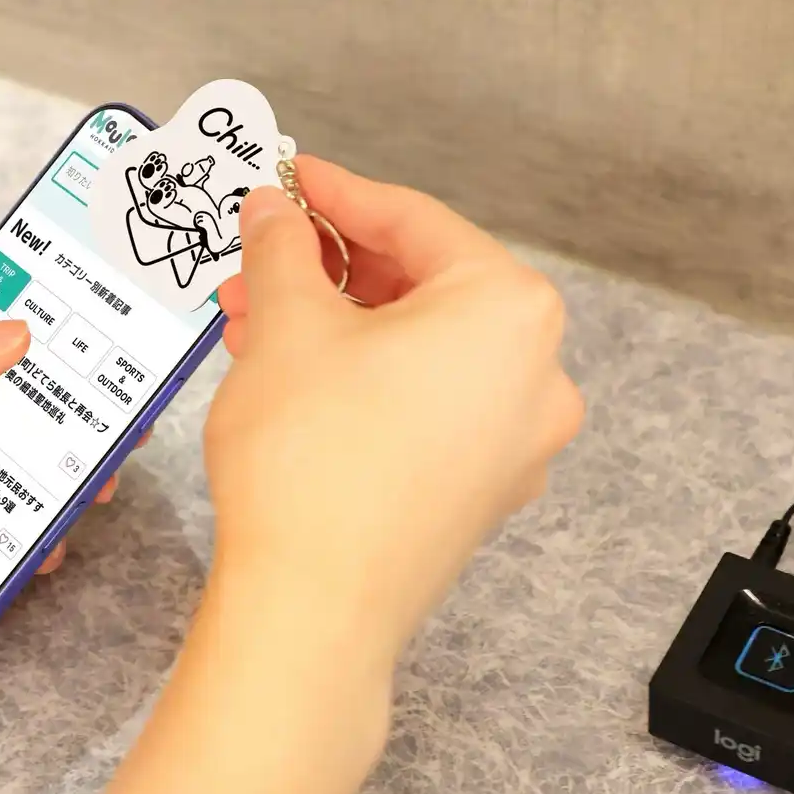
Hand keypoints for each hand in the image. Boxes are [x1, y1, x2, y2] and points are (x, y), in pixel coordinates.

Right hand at [80, 158, 582, 793]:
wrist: (312, 612)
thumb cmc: (313, 466)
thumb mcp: (287, 324)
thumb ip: (285, 247)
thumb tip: (277, 213)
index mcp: (510, 312)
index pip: (416, 222)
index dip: (340, 193)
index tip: (294, 180)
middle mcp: (535, 375)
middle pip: (422, 286)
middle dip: (330, 269)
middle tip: (264, 257)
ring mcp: (515, 440)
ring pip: (418, 350)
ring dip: (338, 325)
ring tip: (257, 320)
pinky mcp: (481, 488)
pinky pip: (424, 404)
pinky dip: (365, 379)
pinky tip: (295, 374)